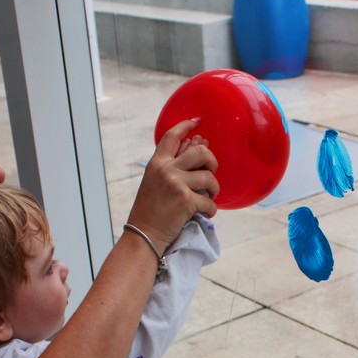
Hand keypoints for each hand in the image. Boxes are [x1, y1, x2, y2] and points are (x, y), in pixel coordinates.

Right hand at [126, 119, 219, 251]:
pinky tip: (205, 213)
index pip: (171, 136)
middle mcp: (166, 169)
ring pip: (209, 176)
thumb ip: (171, 166)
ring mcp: (176, 184)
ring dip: (214, 189)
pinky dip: (211, 210)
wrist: (144, 235)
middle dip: (212, 161)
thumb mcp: (154, 183)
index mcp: (156, 163)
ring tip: (208, 198)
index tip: (197, 122)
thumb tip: (195, 146)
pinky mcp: (185, 200)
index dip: (186, 126)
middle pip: (200, 151)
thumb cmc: (150, 211)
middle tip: (211, 172)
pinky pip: (210, 201)